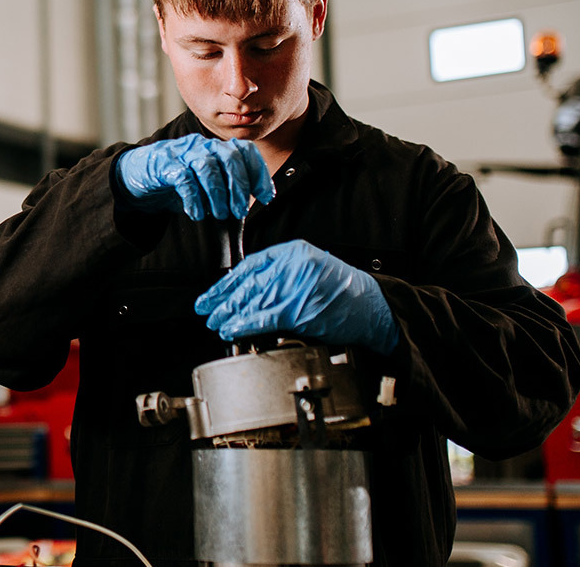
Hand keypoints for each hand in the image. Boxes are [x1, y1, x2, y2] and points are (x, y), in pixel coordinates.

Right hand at [117, 135, 275, 219]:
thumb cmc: (176, 181)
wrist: (137, 176)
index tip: (266, 197)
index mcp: (215, 148)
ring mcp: (182, 153)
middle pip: (229, 157)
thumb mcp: (204, 183)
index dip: (259, 173)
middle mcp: (202, 145)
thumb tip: (249, 205)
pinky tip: (198, 213)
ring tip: (221, 214)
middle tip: (241, 210)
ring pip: (208, 167)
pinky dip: (194, 198)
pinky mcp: (164, 164)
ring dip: (218, 193)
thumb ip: (225, 189)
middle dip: (239, 185)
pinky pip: (184, 179)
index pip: (245, 151)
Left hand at [193, 240, 400, 354]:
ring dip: (230, 314)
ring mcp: (296, 287)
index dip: (229, 281)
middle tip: (206, 308)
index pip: (252, 264)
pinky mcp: (299, 309)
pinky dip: (244, 324)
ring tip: (215, 321)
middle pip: (249, 283)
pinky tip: (232, 328)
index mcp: (294, 252)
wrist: (373, 307)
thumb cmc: (344, 293)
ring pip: (253, 301)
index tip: (215, 291)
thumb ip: (282, 276)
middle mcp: (293, 265)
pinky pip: (264, 317)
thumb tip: (248, 293)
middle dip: (223, 298)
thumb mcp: (311, 270)